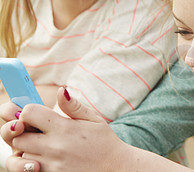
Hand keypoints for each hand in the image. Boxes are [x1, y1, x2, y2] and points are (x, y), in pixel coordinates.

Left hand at [2, 87, 131, 171]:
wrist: (116, 169)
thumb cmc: (105, 142)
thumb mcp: (94, 119)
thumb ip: (73, 106)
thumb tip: (60, 90)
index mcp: (64, 128)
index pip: (28, 113)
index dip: (29, 111)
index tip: (37, 115)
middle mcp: (54, 147)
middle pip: (18, 136)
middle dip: (23, 131)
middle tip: (36, 131)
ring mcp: (51, 165)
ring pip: (20, 156)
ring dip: (26, 150)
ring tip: (42, 147)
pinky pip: (29, 171)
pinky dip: (31, 165)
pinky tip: (45, 159)